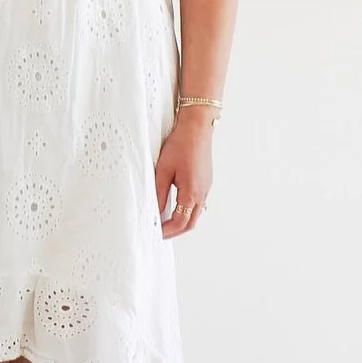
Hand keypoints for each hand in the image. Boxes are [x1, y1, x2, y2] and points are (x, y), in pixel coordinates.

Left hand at [155, 111, 214, 238]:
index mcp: (192, 193)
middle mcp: (202, 193)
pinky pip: (197, 203)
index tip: (155, 234)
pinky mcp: (206, 181)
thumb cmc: (181, 145)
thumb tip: (156, 212)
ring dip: (181, 221)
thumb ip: (159, 193)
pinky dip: (186, 210)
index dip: (166, 231)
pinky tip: (174, 205)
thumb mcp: (163, 170)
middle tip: (160, 233)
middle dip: (175, 231)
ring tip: (164, 221)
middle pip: (190, 223)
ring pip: (195, 214)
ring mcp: (206, 188)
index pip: (180, 222)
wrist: (197, 128)